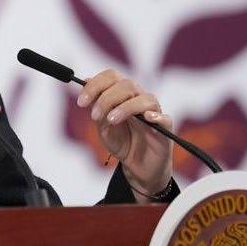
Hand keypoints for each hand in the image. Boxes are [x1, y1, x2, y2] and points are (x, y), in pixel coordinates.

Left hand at [76, 70, 172, 201]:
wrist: (138, 167)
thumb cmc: (123, 143)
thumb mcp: (103, 126)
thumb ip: (97, 106)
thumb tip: (86, 81)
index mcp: (123, 95)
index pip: (112, 77)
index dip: (95, 85)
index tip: (81, 102)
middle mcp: (139, 99)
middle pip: (127, 85)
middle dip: (106, 98)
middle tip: (94, 116)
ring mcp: (154, 112)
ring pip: (144, 99)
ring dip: (125, 107)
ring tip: (111, 120)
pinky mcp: (165, 129)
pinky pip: (165, 118)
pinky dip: (156, 116)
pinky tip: (147, 119)